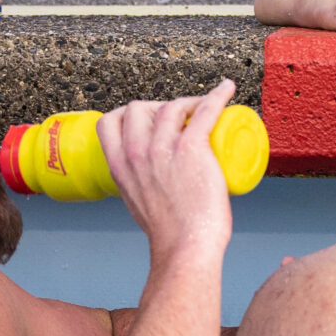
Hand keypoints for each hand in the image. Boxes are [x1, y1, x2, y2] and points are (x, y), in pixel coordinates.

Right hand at [98, 81, 237, 266]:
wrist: (185, 246)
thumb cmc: (168, 232)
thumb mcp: (138, 201)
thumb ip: (139, 185)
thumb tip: (153, 178)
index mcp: (119, 166)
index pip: (108, 122)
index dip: (127, 114)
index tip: (147, 118)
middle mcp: (137, 152)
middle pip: (139, 107)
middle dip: (157, 105)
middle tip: (179, 117)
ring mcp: (164, 148)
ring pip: (171, 105)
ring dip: (189, 102)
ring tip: (204, 109)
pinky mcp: (192, 148)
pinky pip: (206, 109)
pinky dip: (219, 95)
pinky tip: (228, 89)